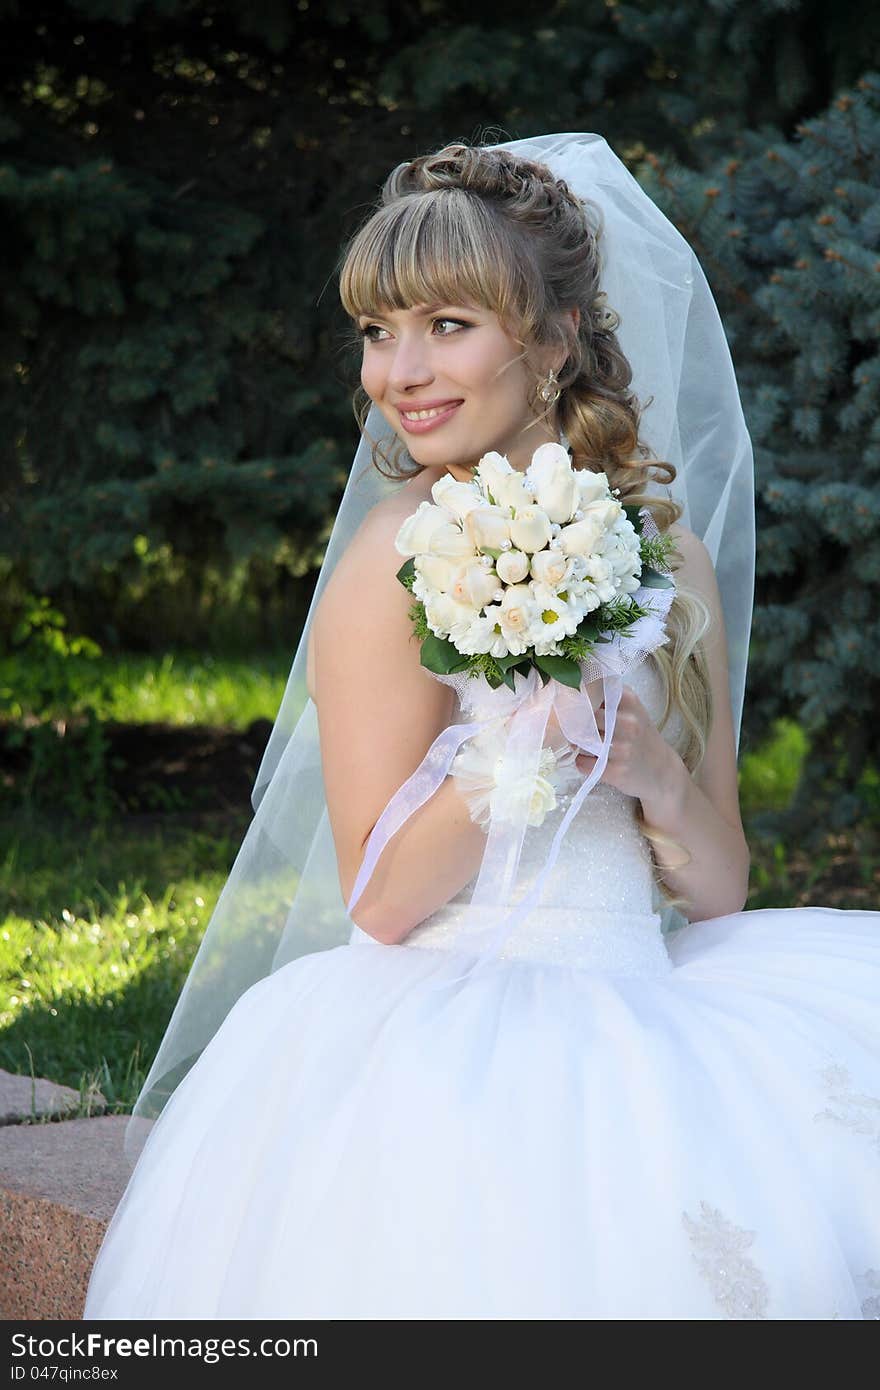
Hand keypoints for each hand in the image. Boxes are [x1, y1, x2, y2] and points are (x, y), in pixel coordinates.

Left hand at [572, 686, 682, 807]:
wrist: (662, 770)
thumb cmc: (639, 735)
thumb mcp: (631, 709)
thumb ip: (607, 695)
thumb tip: (573, 688)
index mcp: (630, 701)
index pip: (593, 690)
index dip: (580, 697)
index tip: (575, 702)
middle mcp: (629, 722)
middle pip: (584, 715)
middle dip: (574, 721)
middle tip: (574, 726)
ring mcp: (623, 747)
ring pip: (581, 739)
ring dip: (577, 742)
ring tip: (584, 743)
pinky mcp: (617, 771)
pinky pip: (582, 763)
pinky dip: (581, 761)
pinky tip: (590, 759)